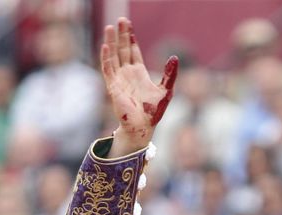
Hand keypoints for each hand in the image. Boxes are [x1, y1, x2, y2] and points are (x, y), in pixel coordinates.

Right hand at [101, 17, 177, 156]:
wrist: (143, 127)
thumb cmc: (153, 112)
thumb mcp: (166, 90)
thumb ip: (170, 74)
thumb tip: (174, 57)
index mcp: (139, 73)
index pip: (133, 51)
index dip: (131, 38)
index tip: (129, 25)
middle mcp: (127, 74)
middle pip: (123, 49)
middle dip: (122, 35)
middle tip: (120, 19)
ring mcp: (119, 79)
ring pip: (113, 56)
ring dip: (111, 42)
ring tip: (109, 27)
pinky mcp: (113, 87)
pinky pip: (108, 69)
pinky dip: (106, 58)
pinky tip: (106, 46)